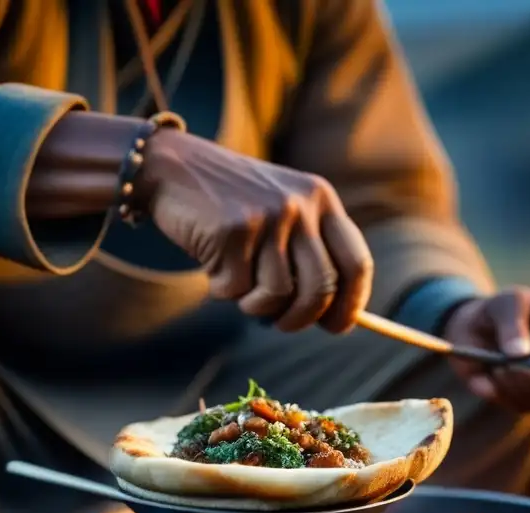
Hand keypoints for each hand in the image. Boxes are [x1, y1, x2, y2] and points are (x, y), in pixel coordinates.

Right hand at [141, 130, 373, 332]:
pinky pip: (237, 288)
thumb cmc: (231, 203)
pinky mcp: (233, 230)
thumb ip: (309, 254)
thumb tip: (332, 317)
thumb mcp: (282, 214)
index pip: (356, 263)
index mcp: (321, 199)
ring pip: (277, 295)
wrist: (173, 166)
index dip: (351, 304)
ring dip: (253, 303)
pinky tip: (213, 263)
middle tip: (282, 324)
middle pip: (321, 288)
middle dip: (301, 318)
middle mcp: (301, 205)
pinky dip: (222, 289)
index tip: (336, 327)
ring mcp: (268, 216)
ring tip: (236, 282)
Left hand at [442, 288, 529, 411]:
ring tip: (495, 368)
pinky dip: (501, 396)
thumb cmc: (500, 308)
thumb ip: (511, 323)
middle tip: (502, 369)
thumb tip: (520, 354)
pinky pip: (521, 407)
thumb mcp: (504, 303)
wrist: (477, 325)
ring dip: (513, 389)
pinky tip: (489, 377)